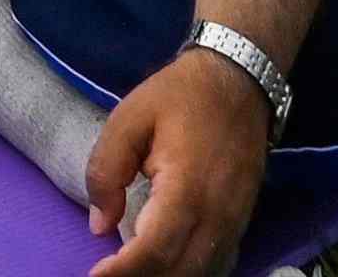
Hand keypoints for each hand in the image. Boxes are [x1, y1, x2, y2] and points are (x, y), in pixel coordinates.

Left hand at [82, 42, 273, 276]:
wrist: (239, 81)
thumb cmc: (179, 96)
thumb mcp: (128, 118)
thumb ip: (106, 170)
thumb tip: (99, 225)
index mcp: (187, 190)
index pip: (154, 251)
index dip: (123, 272)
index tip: (95, 276)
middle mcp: (217, 216)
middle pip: (178, 272)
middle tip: (107, 275)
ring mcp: (235, 223)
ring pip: (201, 273)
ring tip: (130, 270)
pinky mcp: (242, 222)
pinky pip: (218, 264)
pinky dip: (189, 272)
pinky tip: (165, 267)